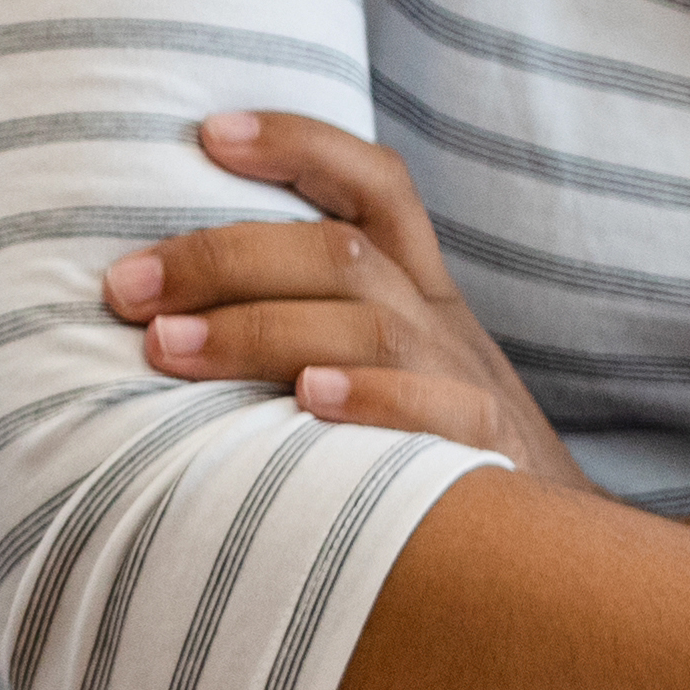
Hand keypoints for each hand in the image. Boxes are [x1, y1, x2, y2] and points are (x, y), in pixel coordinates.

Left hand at [107, 109, 586, 479]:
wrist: (565, 556)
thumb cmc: (427, 449)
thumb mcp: (380, 367)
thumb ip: (299, 323)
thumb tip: (153, 308)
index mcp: (415, 288)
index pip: (373, 184)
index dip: (299, 144)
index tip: (206, 133)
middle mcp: (439, 324)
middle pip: (341, 251)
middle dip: (223, 259)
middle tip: (124, 290)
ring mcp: (470, 386)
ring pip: (371, 325)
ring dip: (259, 330)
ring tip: (168, 348)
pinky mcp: (492, 457)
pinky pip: (442, 412)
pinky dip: (372, 399)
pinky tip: (304, 402)